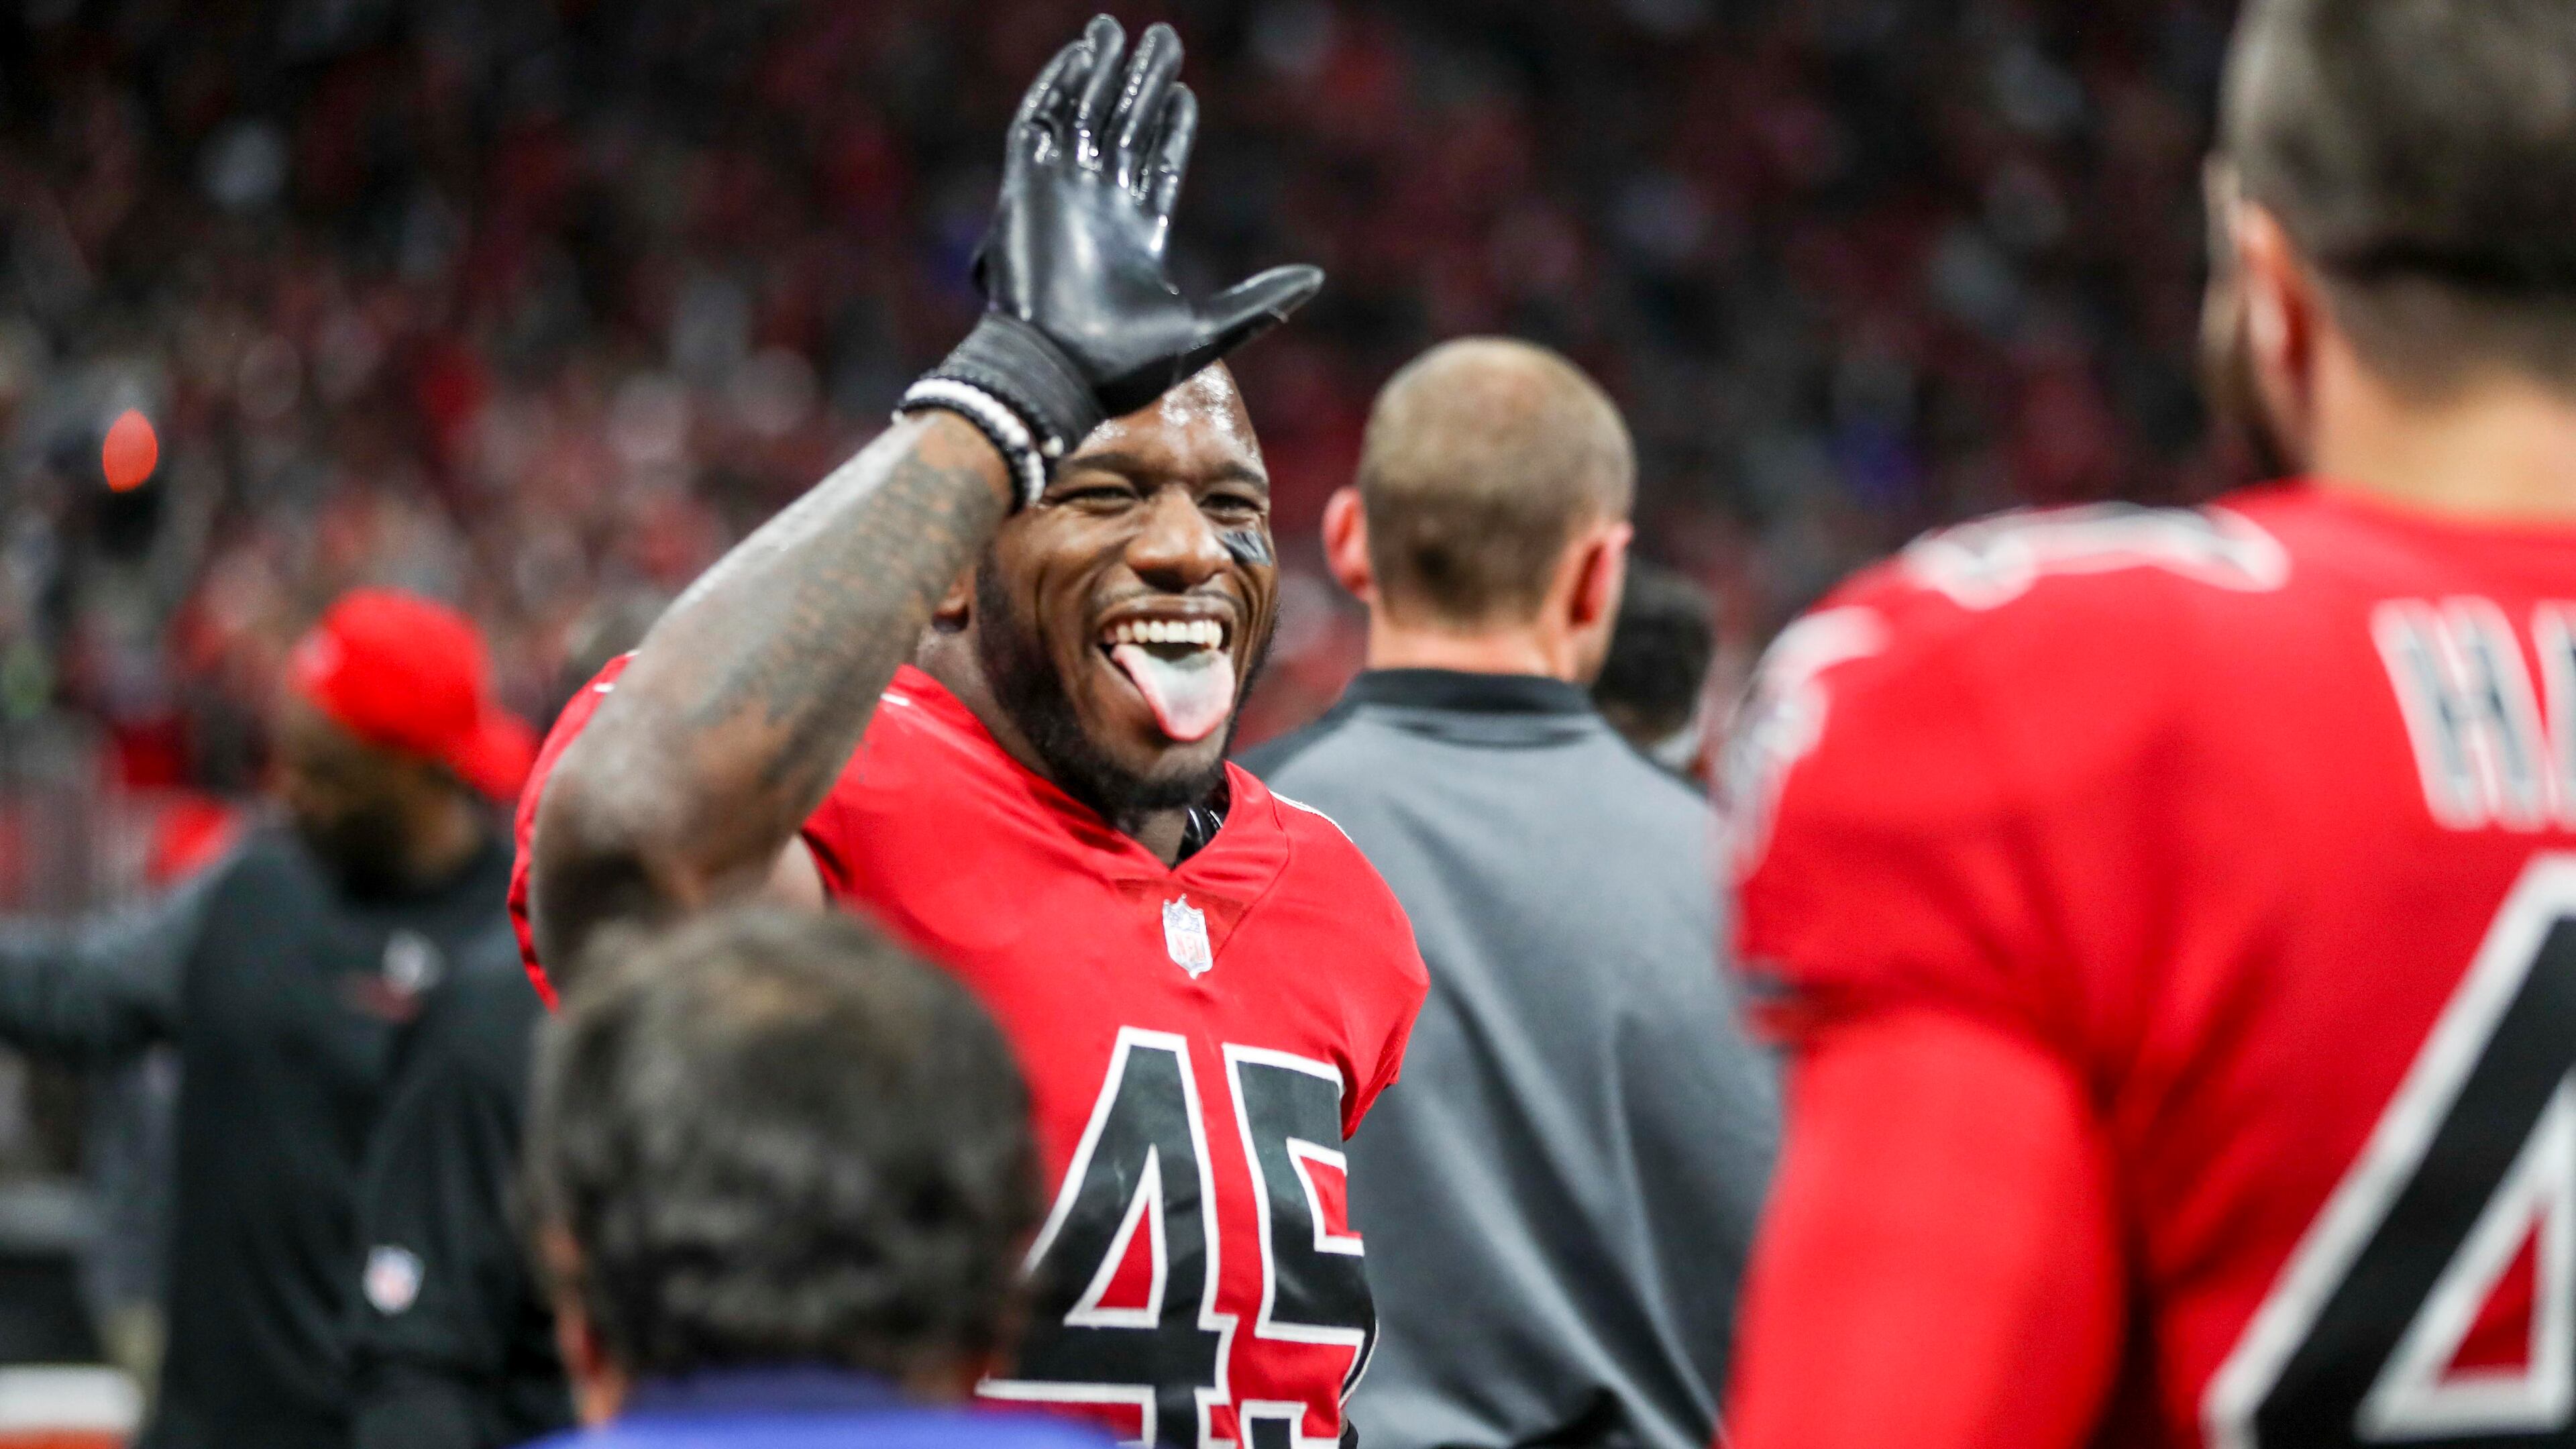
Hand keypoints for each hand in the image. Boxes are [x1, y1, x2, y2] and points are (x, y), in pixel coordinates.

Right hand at [987, 16, 1320, 416]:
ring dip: (1100, 73)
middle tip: (1163, 38)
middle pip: (1124, 128)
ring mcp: (1061, 196)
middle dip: (1142, 83)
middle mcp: (1098, 210)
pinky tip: (1078, 54)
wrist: (1060, 373)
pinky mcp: (1025, 188)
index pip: (1157, 166)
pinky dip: (1055, 87)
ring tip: (1116, 29)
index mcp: (1137, 238)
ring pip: (1084, 117)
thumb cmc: (1126, 365)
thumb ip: (1259, 301)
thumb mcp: (1207, 331)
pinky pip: (1037, 124)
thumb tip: (1315, 278)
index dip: (1171, 128)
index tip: (1186, 93)